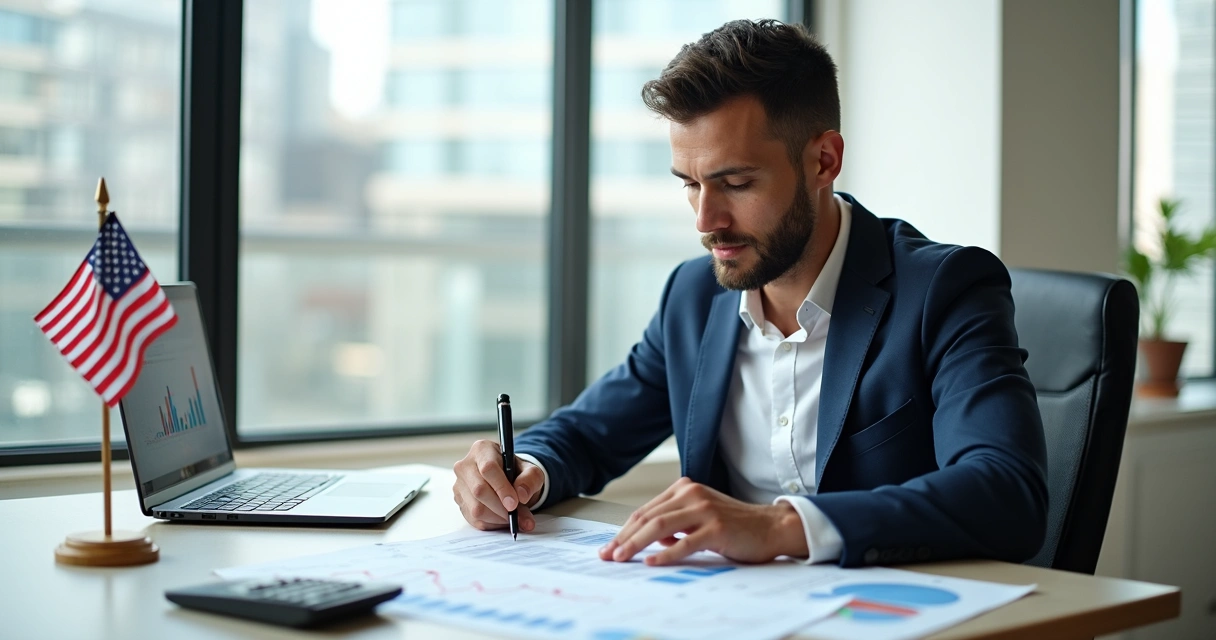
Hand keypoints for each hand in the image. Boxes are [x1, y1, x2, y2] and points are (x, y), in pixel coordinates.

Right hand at [453, 439, 544, 531]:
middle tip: (517, 516)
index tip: (514, 503)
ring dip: (498, 518)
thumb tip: (522, 494)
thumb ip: (531, 479)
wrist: (508, 480)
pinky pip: (474, 519)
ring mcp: (459, 485)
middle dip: (501, 507)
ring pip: (475, 508)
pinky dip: (491, 524)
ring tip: (513, 518)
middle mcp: (465, 465)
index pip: (488, 468)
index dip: (501, 488)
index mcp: (482, 450)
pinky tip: (502, 519)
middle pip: (479, 490)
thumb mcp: (531, 471)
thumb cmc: (517, 472)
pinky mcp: (459, 502)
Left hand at [599, 477, 806, 564]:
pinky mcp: (716, 527)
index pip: (645, 511)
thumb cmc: (734, 526)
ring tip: (622, 557)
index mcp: (684, 489)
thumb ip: (675, 524)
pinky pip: (684, 542)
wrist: (771, 527)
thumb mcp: (699, 519)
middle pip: (647, 517)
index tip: (609, 547)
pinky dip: (665, 553)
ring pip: (659, 526)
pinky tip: (652, 562)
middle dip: (623, 538)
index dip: (624, 530)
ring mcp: (704, 509)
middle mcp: (691, 494)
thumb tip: (651, 539)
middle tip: (608, 555)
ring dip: (636, 544)